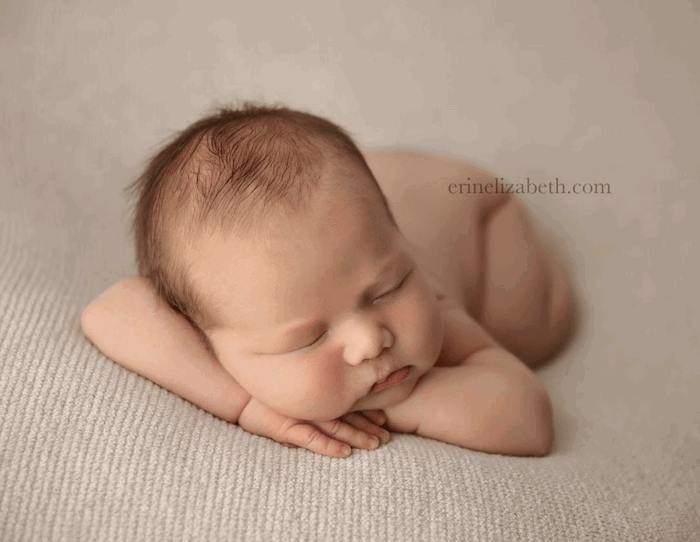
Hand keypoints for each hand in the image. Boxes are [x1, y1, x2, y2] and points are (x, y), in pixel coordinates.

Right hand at [237, 397, 391, 457]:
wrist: (238, 391)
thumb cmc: (265, 391)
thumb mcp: (292, 390)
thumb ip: (310, 395)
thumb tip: (330, 401)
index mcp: (316, 395)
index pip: (347, 404)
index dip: (367, 412)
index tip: (384, 419)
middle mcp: (313, 403)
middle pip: (348, 416)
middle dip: (369, 427)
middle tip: (388, 437)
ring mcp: (302, 414)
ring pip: (337, 427)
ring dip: (358, 436)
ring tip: (376, 445)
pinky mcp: (288, 427)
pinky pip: (313, 439)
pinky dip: (330, 446)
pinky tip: (345, 453)